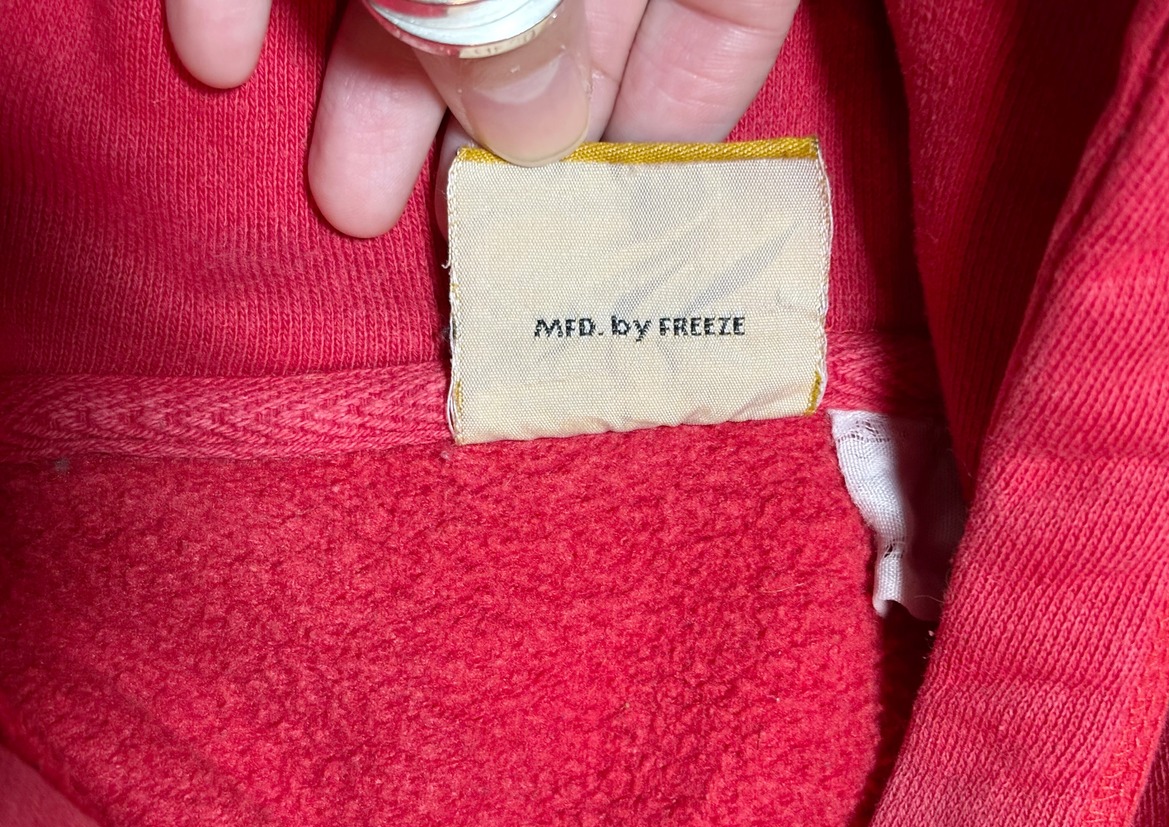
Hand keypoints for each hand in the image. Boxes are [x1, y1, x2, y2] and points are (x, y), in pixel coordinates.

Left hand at [166, 0, 801, 236]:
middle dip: (500, 123)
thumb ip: (525, 8)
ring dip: (368, 77)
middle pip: (560, 1)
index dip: (688, 107)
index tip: (634, 218)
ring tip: (339, 198)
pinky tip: (209, 55)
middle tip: (469, 229)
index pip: (726, 2)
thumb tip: (532, 129)